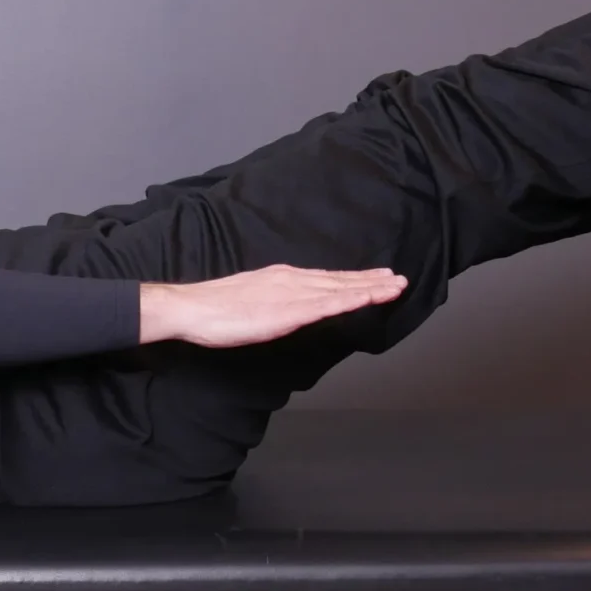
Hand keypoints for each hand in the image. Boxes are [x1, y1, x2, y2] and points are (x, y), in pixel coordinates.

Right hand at [139, 264, 407, 349]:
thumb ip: (274, 302)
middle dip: (370, 281)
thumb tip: (288, 308)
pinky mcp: (288, 311)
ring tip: (394, 287)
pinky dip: (350, 300)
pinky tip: (367, 300)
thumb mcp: (251, 301)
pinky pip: (326, 306)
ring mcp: (291, 294)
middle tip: (398, 279)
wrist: (192, 309)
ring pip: (338, 290)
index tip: (377, 278)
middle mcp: (291, 281)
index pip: (326, 279)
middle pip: (338, 281)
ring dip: (369, 289)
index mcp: (282, 279)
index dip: (353, 280)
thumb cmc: (214, 309)